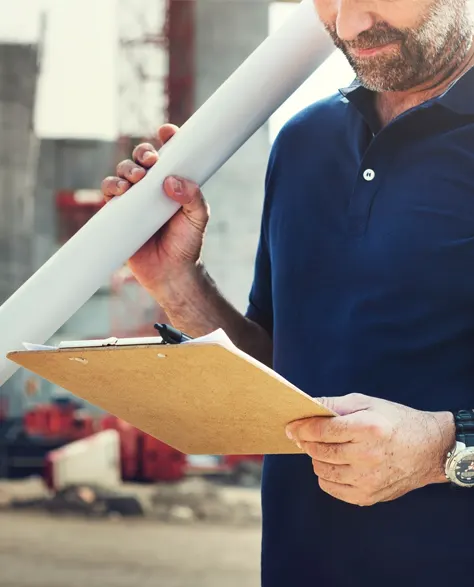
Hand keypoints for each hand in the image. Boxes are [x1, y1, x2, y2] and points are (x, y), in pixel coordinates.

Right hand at [101, 124, 209, 301]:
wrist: (171, 273)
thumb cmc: (188, 244)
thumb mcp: (199, 218)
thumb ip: (193, 197)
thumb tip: (171, 181)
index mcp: (172, 183)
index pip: (169, 154)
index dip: (167, 138)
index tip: (167, 131)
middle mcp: (151, 188)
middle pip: (141, 158)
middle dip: (143, 153)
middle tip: (151, 161)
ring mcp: (133, 200)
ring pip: (123, 172)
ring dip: (126, 169)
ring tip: (136, 180)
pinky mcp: (118, 214)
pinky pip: (109, 193)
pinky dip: (111, 186)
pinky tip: (120, 191)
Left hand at [286, 393, 454, 506]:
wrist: (429, 450)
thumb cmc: (394, 421)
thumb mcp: (367, 403)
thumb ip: (334, 404)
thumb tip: (305, 408)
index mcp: (368, 428)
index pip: (322, 430)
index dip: (302, 428)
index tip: (291, 427)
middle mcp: (368, 455)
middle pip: (319, 451)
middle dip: (307, 442)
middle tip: (305, 436)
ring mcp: (368, 479)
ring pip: (322, 470)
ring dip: (317, 458)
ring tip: (325, 449)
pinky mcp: (368, 496)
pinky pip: (332, 488)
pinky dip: (327, 476)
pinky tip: (335, 464)